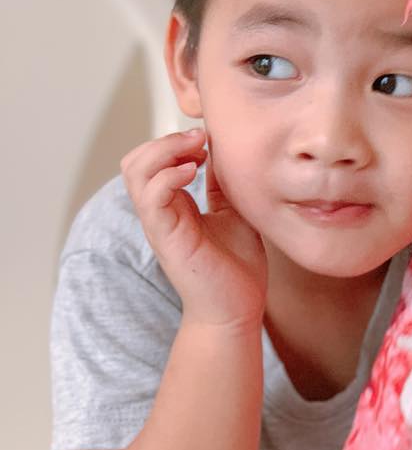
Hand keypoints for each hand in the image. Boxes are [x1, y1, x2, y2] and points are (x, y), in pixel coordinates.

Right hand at [120, 127, 266, 329]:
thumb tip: (221, 151)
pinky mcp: (167, 237)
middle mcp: (161, 213)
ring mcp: (160, 224)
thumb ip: (221, 186)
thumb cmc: (236, 267)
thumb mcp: (232, 213)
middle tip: (199, 140)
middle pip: (135, 162)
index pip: (151, 161)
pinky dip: (167, 176)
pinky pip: (151, 197)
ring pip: (135, 173)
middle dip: (165, 140)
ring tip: (196, 153)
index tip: (206, 139)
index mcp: (174, 206)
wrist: (237, 310)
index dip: (173, 141)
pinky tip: (193, 172)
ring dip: (163, 152)